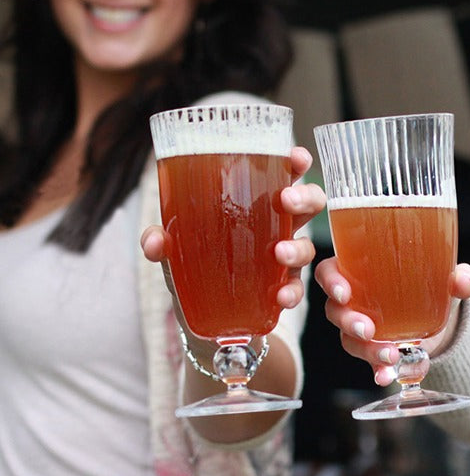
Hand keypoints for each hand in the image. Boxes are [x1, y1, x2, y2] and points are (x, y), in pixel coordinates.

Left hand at [140, 145, 324, 309]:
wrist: (203, 318)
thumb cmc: (196, 264)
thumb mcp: (176, 249)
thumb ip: (162, 240)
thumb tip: (155, 240)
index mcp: (257, 202)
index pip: (283, 174)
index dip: (296, 162)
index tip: (296, 156)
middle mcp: (277, 226)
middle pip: (308, 203)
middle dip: (305, 197)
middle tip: (286, 199)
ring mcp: (282, 259)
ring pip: (307, 245)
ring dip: (297, 247)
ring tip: (280, 252)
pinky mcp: (280, 289)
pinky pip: (296, 288)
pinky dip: (292, 291)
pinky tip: (281, 296)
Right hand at [314, 257, 469, 385]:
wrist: (443, 320)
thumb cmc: (432, 285)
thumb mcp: (446, 278)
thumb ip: (458, 276)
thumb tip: (463, 281)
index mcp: (359, 270)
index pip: (329, 271)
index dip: (330, 281)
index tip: (344, 292)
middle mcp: (353, 299)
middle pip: (334, 309)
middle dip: (348, 321)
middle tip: (368, 329)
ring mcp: (360, 327)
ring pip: (349, 339)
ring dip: (366, 349)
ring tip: (390, 355)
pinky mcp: (373, 349)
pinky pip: (367, 361)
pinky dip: (377, 369)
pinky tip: (387, 376)